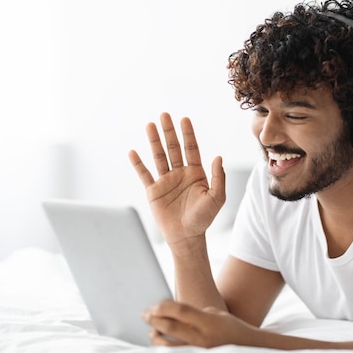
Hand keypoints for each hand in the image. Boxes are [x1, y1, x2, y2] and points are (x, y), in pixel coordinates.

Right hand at [129, 113, 225, 249]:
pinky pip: (144, 174)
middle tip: (165, 115)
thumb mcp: (217, 198)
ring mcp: (166, 181)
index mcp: (195, 173)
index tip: (184, 119)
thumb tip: (218, 157)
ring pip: (159, 156)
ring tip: (150, 125)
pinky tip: (133, 152)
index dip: (188, 134)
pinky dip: (138, 164)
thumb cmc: (203, 218)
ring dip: (154, 141)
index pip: (191, 149)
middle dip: (169, 131)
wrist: (186, 236)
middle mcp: (180, 174)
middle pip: (173, 148)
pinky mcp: (153, 191)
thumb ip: (219, 177)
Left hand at [142, 300, 260, 347]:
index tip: (153, 306)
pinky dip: (164, 350)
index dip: (164, 307)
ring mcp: (200, 352)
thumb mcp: (215, 314)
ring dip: (156, 337)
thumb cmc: (229, 327)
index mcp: (208, 321)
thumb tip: (171, 315)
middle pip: (171, 328)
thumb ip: (194, 314)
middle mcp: (203, 337)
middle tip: (145, 315)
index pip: (181, 310)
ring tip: (152, 332)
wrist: (248, 347)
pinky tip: (160, 344)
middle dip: (154, 320)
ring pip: (169, 347)